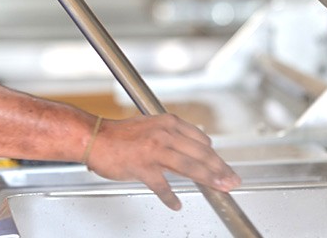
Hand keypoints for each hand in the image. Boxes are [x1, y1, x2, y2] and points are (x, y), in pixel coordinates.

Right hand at [85, 114, 240, 210]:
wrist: (94, 137)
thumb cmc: (120, 135)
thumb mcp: (151, 126)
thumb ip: (172, 136)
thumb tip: (193, 149)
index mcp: (168, 123)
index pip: (201, 141)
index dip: (215, 157)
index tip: (224, 168)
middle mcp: (164, 134)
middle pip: (200, 154)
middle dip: (220, 169)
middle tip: (232, 181)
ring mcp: (154, 150)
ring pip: (189, 167)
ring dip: (208, 179)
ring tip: (220, 189)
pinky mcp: (142, 167)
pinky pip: (162, 185)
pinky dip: (170, 197)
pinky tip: (176, 204)